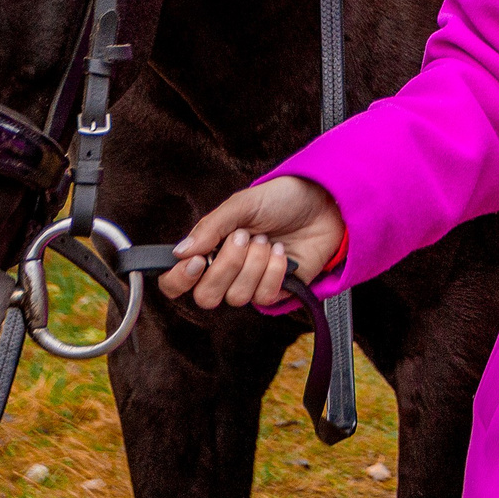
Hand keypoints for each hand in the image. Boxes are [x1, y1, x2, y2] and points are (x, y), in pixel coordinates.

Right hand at [159, 176, 344, 308]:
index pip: (176, 282)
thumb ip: (210, 228)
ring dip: (255, 264)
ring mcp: (251, 283)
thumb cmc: (280, 200)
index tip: (199, 260)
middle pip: (206, 297)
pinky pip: (264, 296)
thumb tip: (181, 251)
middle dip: (226, 266)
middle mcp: (226, 271)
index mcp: (209, 249)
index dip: (180, 279)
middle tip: (244, 237)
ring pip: (237, 297)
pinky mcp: (276, 290)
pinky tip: (282, 252)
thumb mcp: (242, 205)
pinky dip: (274, 271)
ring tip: (267, 240)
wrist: (321, 203)